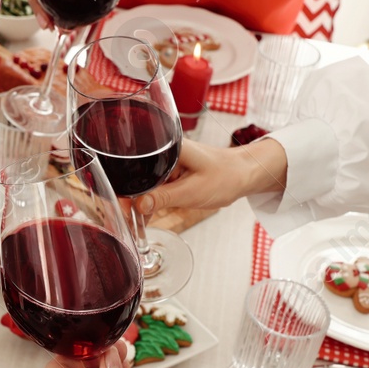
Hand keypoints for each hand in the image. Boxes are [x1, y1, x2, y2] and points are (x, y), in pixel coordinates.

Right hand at [137, 139, 288, 218]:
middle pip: (137, 174)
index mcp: (170, 146)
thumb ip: (163, 198)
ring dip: (139, 200)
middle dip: (130, 197)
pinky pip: (154, 185)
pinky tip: (147, 215)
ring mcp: (168, 160)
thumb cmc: (226, 176)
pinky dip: (150, 199)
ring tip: (136, 221)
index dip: (126, 187)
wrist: (244, 175)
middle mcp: (166, 150)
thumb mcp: (192, 192)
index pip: (137, 165)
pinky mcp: (171, 170)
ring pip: (144, 182)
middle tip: (128, 218)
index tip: (124, 206)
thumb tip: (138, 206)